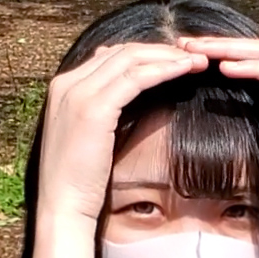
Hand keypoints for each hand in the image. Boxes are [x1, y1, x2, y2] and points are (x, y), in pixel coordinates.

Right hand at [36, 43, 209, 226]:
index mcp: (63, 87)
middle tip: (192, 57)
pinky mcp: (94, 109)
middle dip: (161, 51)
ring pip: (130, 60)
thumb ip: (102, 110)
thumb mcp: (89, 137)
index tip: (174, 62)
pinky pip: (135, 78)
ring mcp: (78, 93)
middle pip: (121, 52)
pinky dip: (163, 70)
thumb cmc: (80, 181)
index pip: (110, 56)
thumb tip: (126, 93)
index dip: (145, 55)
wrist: (63, 206)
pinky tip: (184, 71)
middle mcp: (67, 83)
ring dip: (167, 57)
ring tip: (196, 62)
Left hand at [177, 34, 258, 206]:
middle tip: (183, 44)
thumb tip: (246, 81)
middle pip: (256, 47)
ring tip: (197, 52)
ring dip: (228, 51)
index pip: (255, 53)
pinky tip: (226, 68)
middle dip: (217, 44)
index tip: (186, 53)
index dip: (221, 49)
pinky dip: (251, 69)